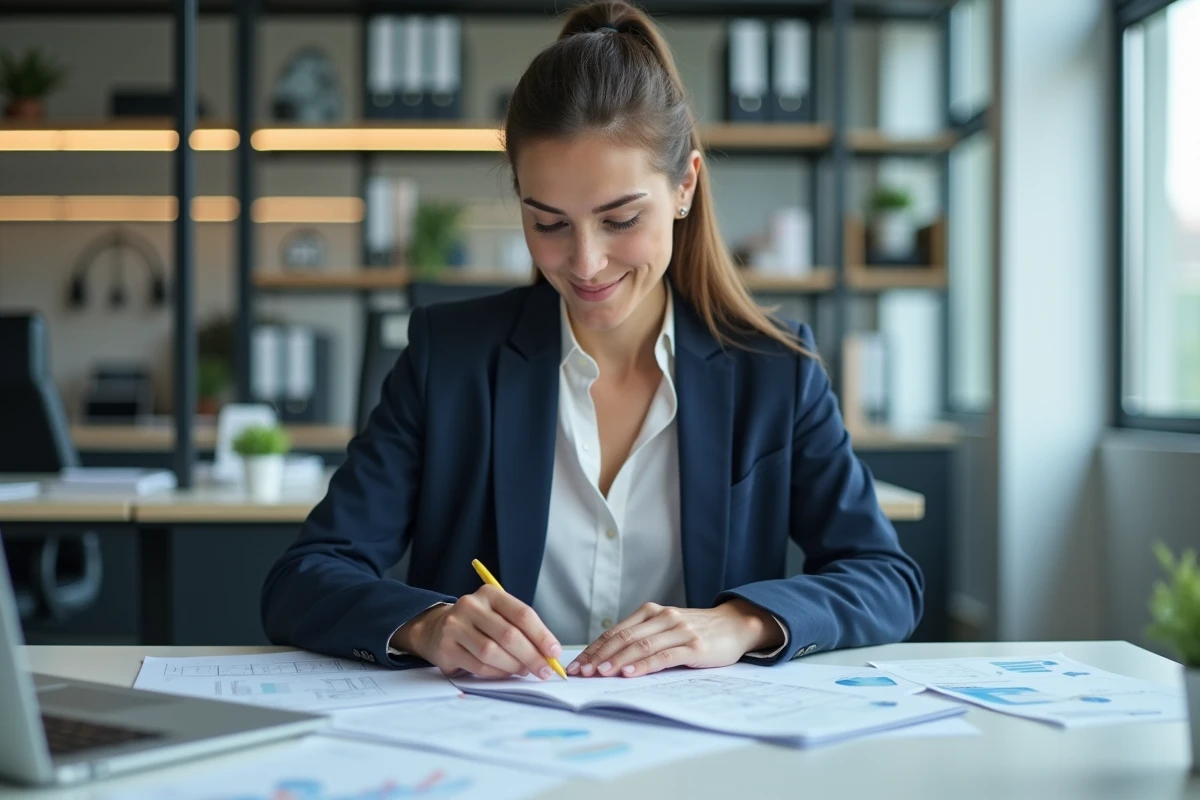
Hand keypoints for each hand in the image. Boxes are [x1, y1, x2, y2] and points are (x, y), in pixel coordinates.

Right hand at [390, 586, 562, 679]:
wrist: (437, 628)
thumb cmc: (478, 623)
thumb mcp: (498, 614)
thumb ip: (522, 629)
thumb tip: (548, 654)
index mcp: (490, 593)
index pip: (522, 614)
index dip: (542, 635)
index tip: (554, 652)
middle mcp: (471, 606)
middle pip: (509, 635)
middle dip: (531, 656)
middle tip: (544, 670)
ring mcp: (455, 626)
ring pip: (492, 653)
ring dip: (514, 666)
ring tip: (524, 671)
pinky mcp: (446, 648)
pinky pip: (478, 666)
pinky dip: (497, 673)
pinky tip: (505, 673)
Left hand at [566, 599, 781, 677]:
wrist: (735, 625)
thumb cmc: (696, 631)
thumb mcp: (666, 628)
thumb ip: (643, 638)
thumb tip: (607, 660)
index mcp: (651, 612)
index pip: (615, 632)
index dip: (594, 648)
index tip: (577, 664)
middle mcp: (663, 617)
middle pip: (623, 638)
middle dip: (598, 656)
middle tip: (581, 672)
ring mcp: (679, 630)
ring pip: (640, 646)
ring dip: (617, 661)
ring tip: (599, 674)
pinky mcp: (694, 646)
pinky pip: (664, 656)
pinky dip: (644, 665)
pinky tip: (630, 673)